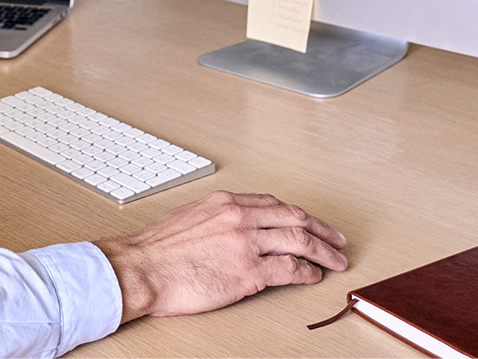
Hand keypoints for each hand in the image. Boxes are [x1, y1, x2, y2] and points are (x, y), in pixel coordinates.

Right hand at [95, 191, 347, 322]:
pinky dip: (307, 273)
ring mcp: (246, 243)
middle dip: (322, 230)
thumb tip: (231, 226)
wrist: (141, 269)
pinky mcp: (248, 272)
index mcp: (226, 202)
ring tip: (335, 261)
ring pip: (299, 241)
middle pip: (295, 218)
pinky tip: (313, 277)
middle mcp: (240, 216)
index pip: (274, 204)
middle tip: (337, 240)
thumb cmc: (156, 250)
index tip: (309, 222)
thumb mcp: (189, 217)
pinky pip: (290, 269)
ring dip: (323, 252)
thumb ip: (216, 218)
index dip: (298, 214)